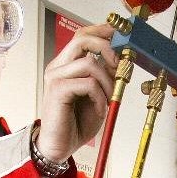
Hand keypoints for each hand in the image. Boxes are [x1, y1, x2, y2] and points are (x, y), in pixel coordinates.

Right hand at [35, 24, 118, 162]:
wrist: (60, 147)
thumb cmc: (76, 124)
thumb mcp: (98, 96)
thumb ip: (106, 77)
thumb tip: (120, 60)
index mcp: (67, 65)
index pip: (82, 36)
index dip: (101, 31)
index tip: (120, 34)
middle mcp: (59, 67)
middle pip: (82, 39)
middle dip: (107, 47)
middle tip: (119, 64)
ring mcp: (56, 77)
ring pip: (90, 63)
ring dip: (107, 82)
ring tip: (108, 100)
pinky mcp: (58, 90)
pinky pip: (88, 83)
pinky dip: (100, 97)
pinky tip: (100, 109)